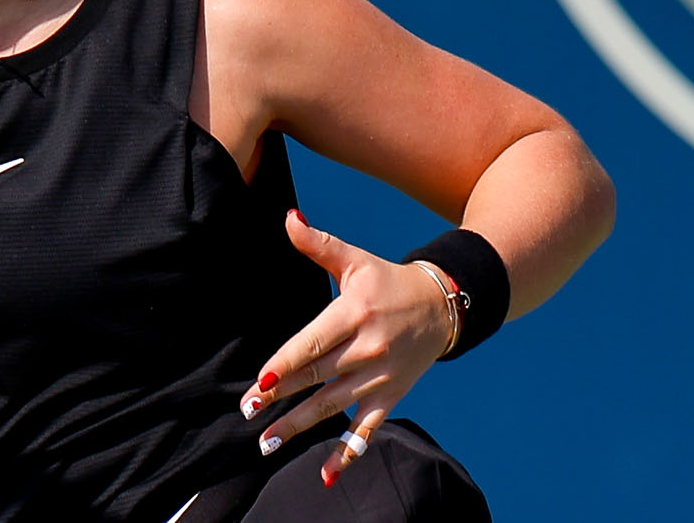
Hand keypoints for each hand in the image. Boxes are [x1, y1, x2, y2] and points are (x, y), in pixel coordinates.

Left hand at [239, 209, 455, 486]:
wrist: (445, 305)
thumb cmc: (387, 281)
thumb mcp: (355, 259)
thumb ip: (318, 244)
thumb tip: (288, 217)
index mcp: (353, 314)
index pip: (313, 343)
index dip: (286, 364)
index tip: (261, 382)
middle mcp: (367, 349)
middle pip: (317, 377)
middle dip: (281, 398)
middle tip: (248, 412)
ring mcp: (380, 377)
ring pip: (334, 406)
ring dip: (300, 427)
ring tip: (267, 443)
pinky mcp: (392, 396)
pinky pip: (368, 429)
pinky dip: (347, 453)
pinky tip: (325, 475)